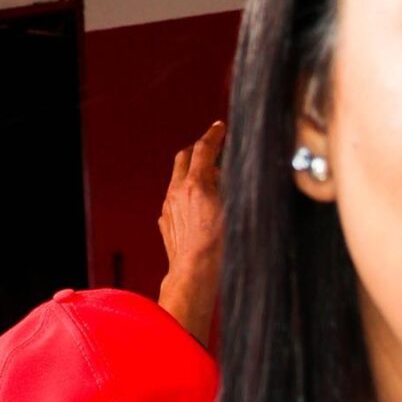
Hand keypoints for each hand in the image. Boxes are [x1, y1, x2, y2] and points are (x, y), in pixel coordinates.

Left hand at [157, 120, 224, 347]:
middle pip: (185, 157)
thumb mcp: (234, 211)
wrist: (194, 274)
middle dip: (199, 150)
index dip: (214, 135)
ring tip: (211, 182)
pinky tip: (198, 207)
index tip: (220, 128)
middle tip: (212, 149)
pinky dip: (186, 194)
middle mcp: (178, 191)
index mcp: (196, 184)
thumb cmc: (219, 248)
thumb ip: (232, 187)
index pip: (204, 149)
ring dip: (193, 173)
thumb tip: (231, 174)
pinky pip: (175, 199)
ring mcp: (169, 206)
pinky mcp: (166, 222)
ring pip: (179, 178)